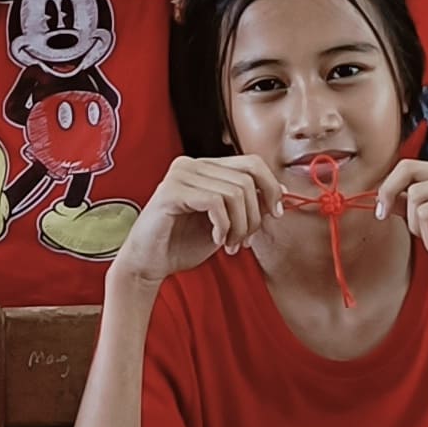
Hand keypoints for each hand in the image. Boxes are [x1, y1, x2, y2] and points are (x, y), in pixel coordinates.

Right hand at [110, 153, 277, 291]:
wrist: (148, 263)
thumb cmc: (183, 243)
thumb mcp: (225, 222)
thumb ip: (246, 205)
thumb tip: (279, 190)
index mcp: (205, 167)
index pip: (251, 162)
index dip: (270, 187)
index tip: (276, 214)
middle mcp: (191, 164)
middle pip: (247, 178)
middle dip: (255, 215)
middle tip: (245, 240)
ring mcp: (179, 175)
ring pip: (235, 193)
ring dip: (241, 226)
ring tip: (231, 244)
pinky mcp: (170, 192)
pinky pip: (216, 202)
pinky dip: (224, 226)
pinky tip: (217, 240)